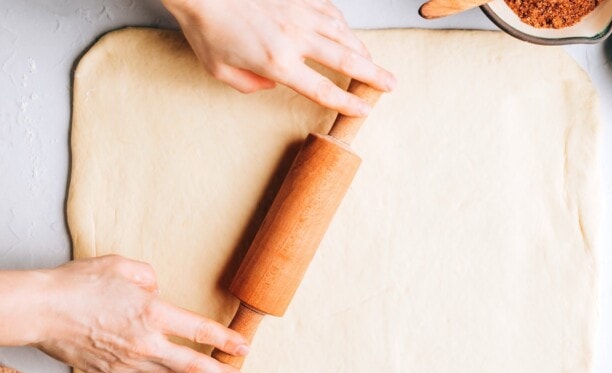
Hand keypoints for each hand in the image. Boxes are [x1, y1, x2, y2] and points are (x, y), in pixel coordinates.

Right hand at [30, 256, 247, 372]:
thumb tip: (156, 289)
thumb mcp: (122, 266)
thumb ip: (149, 277)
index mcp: (153, 314)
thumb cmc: (79, 284)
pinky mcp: (110, 371)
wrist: (40, 310)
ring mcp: (127, 362)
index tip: (243, 346)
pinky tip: (167, 369)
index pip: (200, 331)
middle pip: (192, 365)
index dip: (226, 340)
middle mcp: (145, 343)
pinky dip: (160, 372)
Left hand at [162, 0, 395, 115]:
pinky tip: (346, 31)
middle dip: (373, 75)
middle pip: (346, 60)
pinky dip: (343, 24)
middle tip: (391, 84)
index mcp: (278, 63)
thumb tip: (272, 84)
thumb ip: (250, 86)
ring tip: (373, 62)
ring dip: (363, 50)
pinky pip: (330, 11)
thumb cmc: (207, 29)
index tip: (362, 109)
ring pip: (344, 33)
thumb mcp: (221, 71)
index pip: (322, 89)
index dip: (346, 103)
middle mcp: (295, 38)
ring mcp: (299, 13)